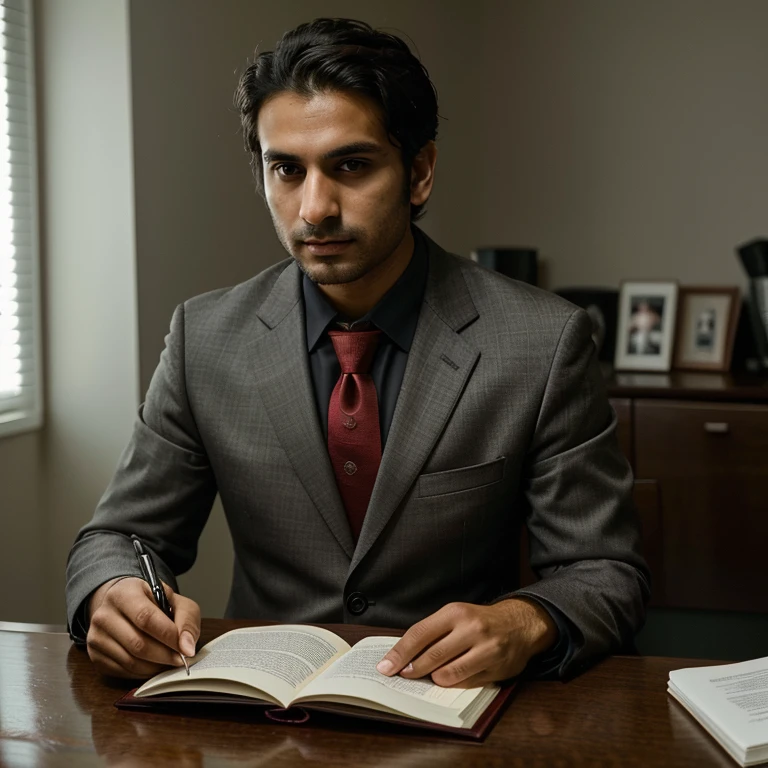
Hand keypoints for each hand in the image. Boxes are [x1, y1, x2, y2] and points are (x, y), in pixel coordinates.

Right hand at [86, 576, 200, 678]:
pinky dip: (143, 673)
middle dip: (164, 655)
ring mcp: (95, 637)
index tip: (185, 648)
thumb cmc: (154, 603)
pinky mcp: (94, 656)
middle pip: (137, 643)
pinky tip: (154, 665)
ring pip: (130, 662)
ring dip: (155, 667)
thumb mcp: (176, 601)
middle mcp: (103, 614)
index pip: (146, 617)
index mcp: (124, 593)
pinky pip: (122, 672)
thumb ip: (186, 620)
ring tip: (169, 661)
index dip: (168, 636)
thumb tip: (187, 648)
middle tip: (180, 659)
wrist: (125, 606)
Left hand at [375, 599, 557, 686]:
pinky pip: (465, 684)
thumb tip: (401, 654)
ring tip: (432, 674)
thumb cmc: (480, 621)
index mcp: (456, 612)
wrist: (520, 624)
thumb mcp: (456, 615)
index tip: (385, 666)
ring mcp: (486, 650)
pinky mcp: (496, 669)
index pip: (420, 633)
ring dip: (434, 678)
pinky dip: (453, 684)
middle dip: (412, 670)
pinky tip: (452, 677)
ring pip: (447, 675)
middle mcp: (472, 629)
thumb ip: (432, 632)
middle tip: (402, 676)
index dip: (400, 653)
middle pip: (432, 656)